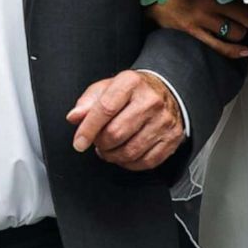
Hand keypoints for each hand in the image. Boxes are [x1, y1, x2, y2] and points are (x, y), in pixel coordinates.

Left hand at [66, 70, 183, 170]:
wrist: (165, 91)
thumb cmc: (132, 92)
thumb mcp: (107, 88)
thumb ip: (88, 102)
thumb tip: (75, 117)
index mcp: (131, 83)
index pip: (105, 108)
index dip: (88, 129)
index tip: (79, 142)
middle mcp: (150, 100)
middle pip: (116, 133)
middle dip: (101, 143)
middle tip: (98, 141)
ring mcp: (164, 120)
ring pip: (130, 152)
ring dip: (113, 156)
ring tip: (110, 148)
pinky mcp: (172, 138)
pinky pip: (145, 162)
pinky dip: (130, 164)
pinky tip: (125, 154)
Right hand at [145, 0, 247, 59]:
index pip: (239, 1)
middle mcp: (206, 8)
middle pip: (240, 19)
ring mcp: (199, 23)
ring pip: (232, 33)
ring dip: (242, 34)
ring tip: (244, 32)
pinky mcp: (191, 34)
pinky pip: (217, 46)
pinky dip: (233, 51)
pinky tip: (244, 52)